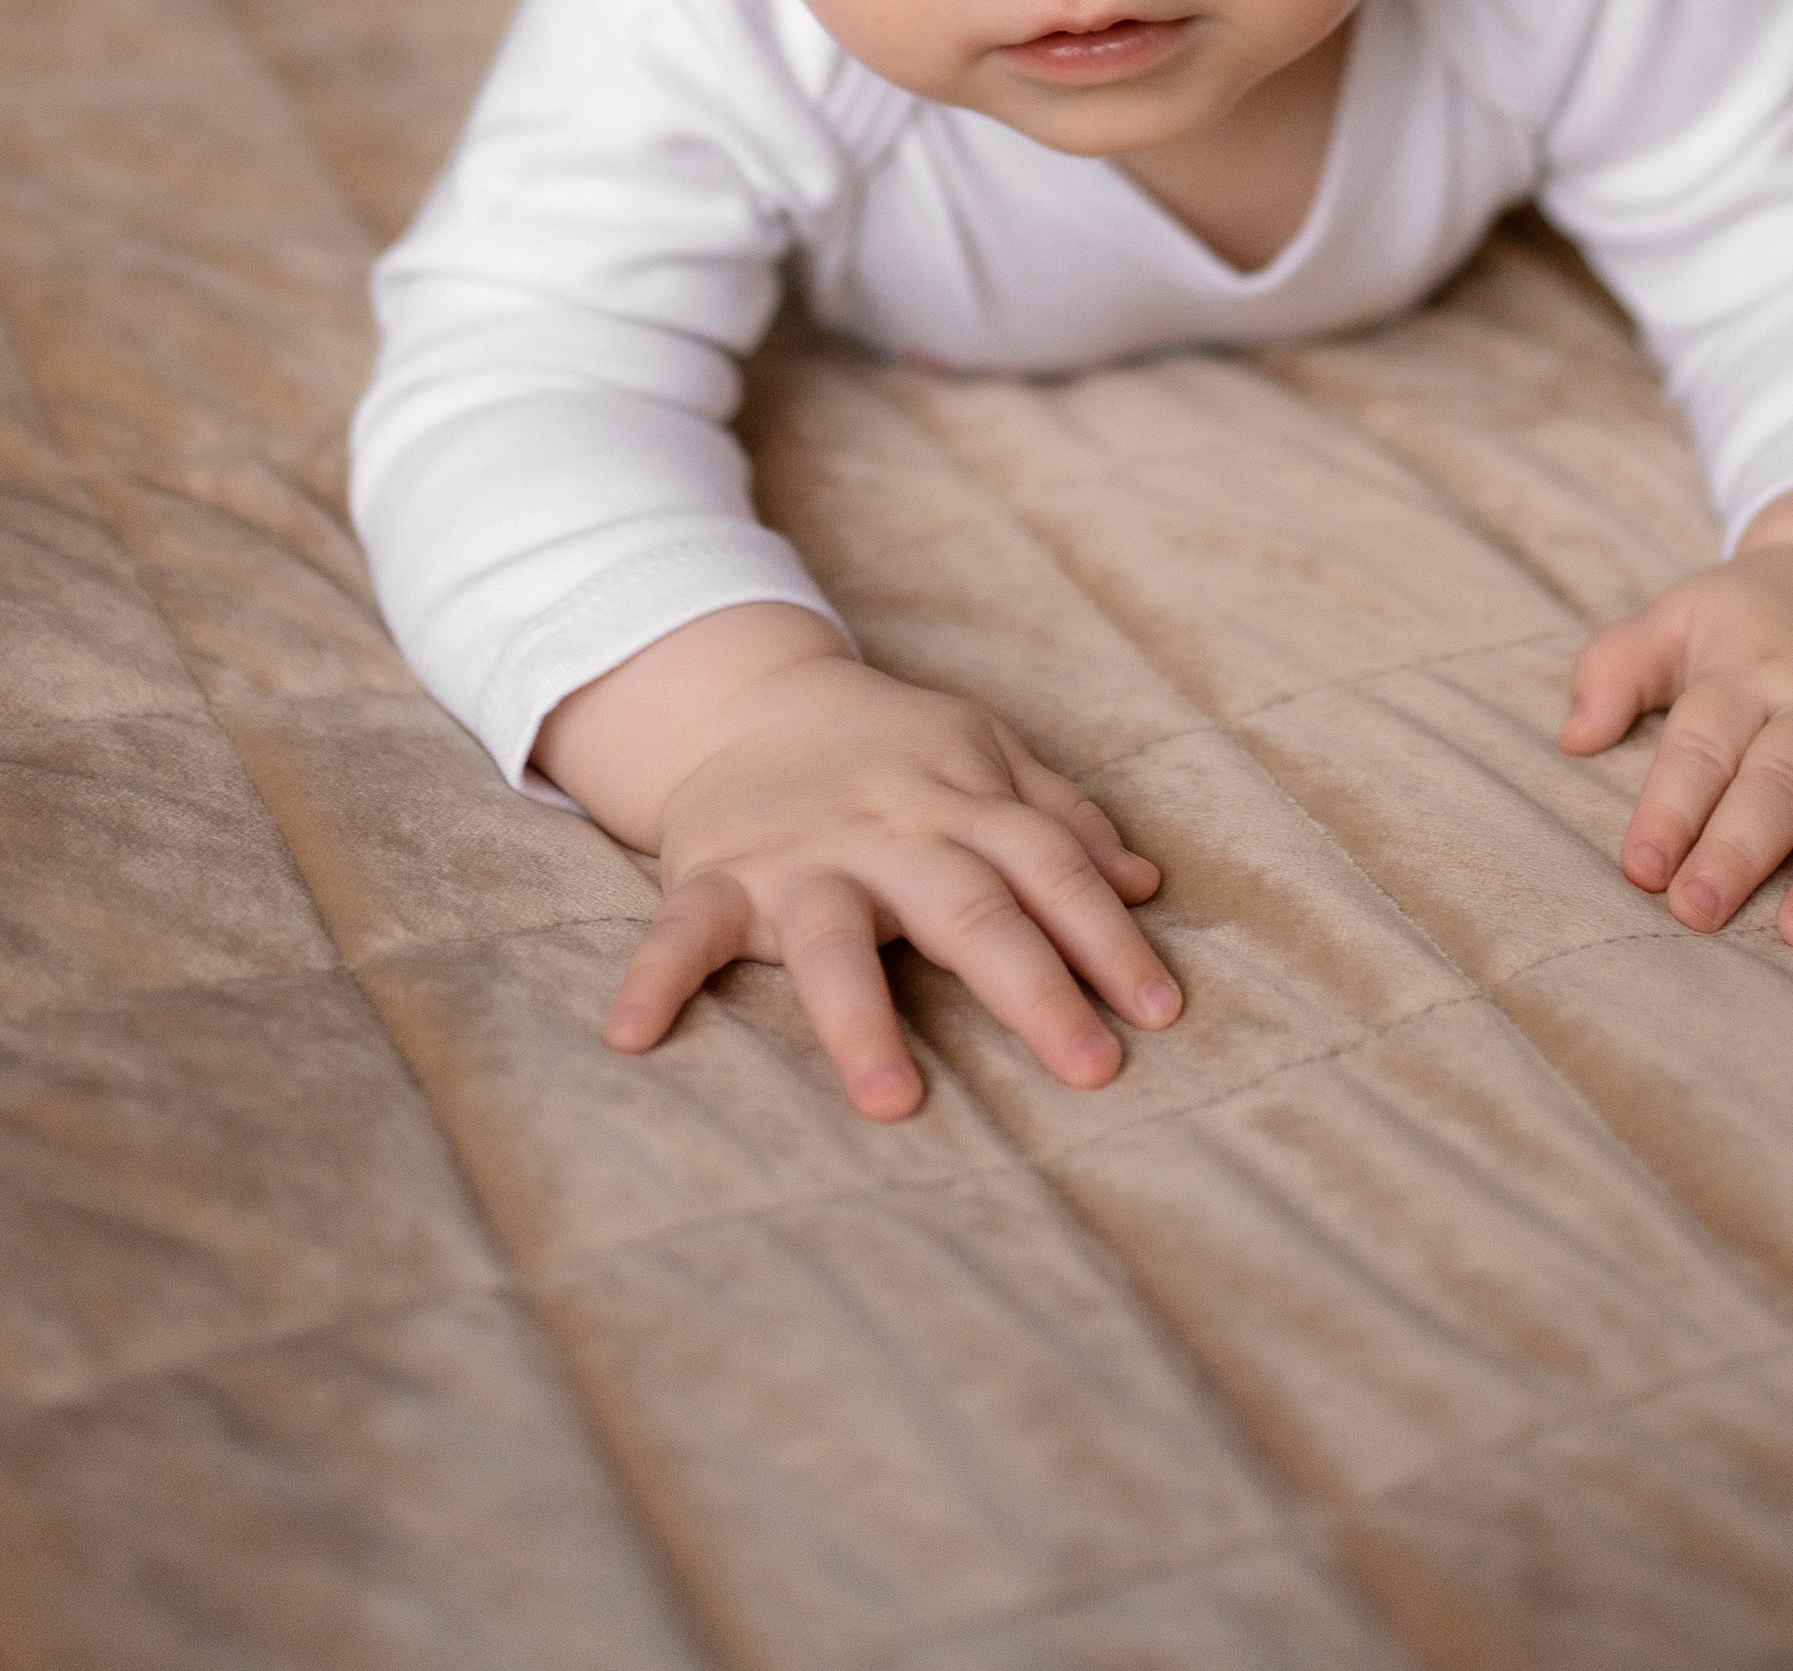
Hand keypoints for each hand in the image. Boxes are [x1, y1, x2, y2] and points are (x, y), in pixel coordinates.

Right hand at [535, 609, 1179, 1119]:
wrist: (750, 693)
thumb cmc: (889, 745)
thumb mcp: (984, 754)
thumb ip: (1062, 817)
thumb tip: (1145, 884)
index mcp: (962, 802)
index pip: (1051, 868)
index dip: (1107, 938)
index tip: (1160, 1012)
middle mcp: (889, 832)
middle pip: (968, 908)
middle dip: (1032, 987)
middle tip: (1091, 1068)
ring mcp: (799, 857)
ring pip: (834, 937)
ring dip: (861, 1018)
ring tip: (893, 1100)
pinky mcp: (716, 877)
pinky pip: (683, 932)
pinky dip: (655, 978)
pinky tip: (633, 1036)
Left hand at [1559, 520, 1792, 950]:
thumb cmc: (1759, 618)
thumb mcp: (1680, 616)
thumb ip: (1617, 668)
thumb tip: (1572, 735)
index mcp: (1749, 671)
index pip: (1703, 743)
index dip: (1670, 807)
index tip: (1640, 869)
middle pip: (1782, 779)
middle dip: (1739, 847)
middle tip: (1698, 911)